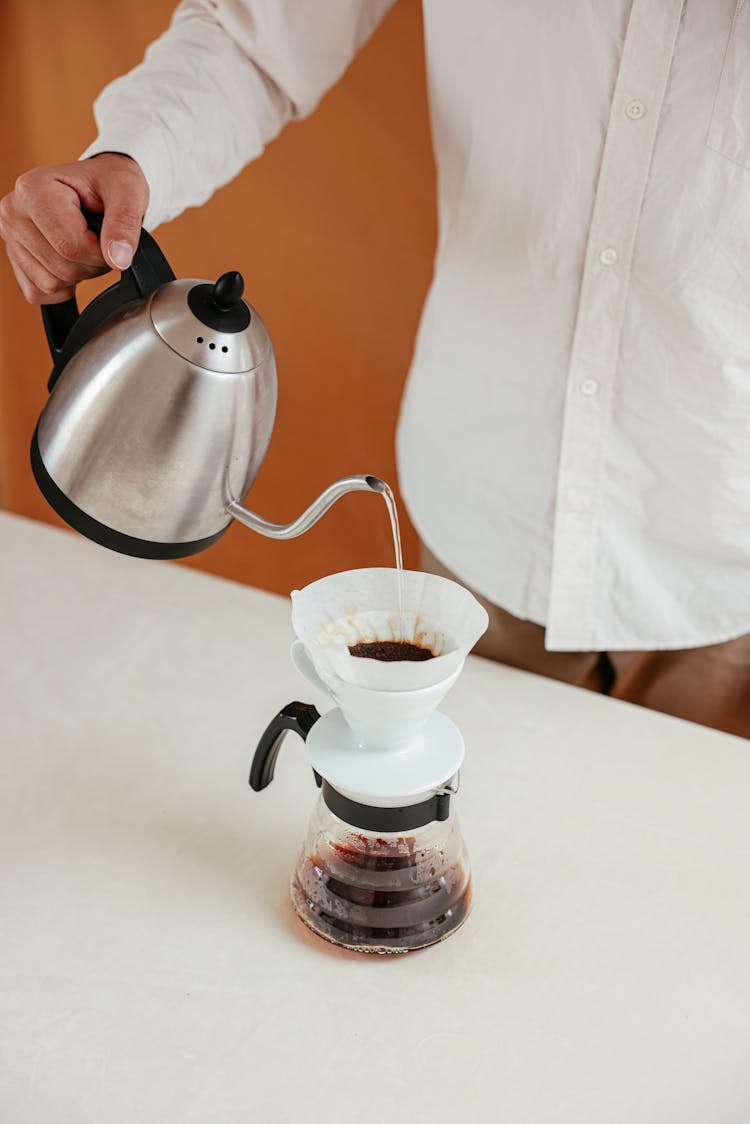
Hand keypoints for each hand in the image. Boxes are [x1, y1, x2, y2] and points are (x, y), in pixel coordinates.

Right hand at [0, 153, 148, 304]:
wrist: (99, 184)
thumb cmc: (109, 183)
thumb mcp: (127, 191)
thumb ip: (124, 224)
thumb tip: (118, 259)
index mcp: (33, 189)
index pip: (71, 246)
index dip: (101, 253)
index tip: (111, 239)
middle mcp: (13, 212)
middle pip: (61, 268)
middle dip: (91, 264)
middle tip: (100, 241)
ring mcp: (10, 238)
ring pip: (50, 283)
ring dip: (79, 275)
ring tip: (85, 246)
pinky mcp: (15, 260)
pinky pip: (39, 292)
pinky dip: (63, 286)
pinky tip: (71, 259)